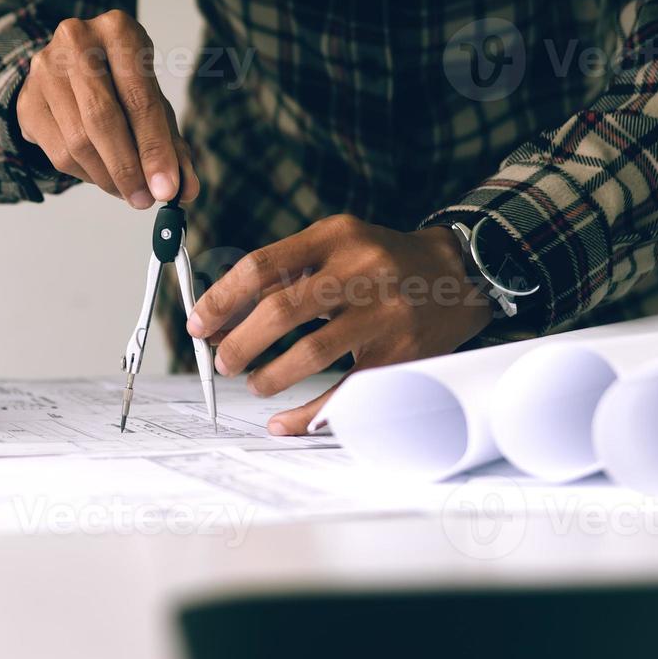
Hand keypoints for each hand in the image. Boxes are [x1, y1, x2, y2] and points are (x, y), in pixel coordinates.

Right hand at [17, 10, 198, 207]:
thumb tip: (185, 189)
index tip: (167, 189)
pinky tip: (101, 175)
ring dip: (107, 178)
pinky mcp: (27, 100)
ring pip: (77, 142)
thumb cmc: (120, 83)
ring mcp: (44, 70)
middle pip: (102, 119)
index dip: (155, 149)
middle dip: (128, 169)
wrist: (72, 65)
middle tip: (145, 200)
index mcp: (118, 31)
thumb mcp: (152, 102)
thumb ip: (172, 145)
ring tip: (127, 191)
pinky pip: (58, 153)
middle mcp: (76, 41)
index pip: (139, 98)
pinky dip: (85, 175)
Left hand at [187, 216, 494, 434]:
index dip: (222, 299)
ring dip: (270, 376)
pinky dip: (308, 412)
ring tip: (255, 383)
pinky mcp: (401, 354)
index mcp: (335, 237)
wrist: (459, 273)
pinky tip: (284, 421)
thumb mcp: (334, 248)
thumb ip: (281, 275)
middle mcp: (362, 270)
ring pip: (311, 353)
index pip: (262, 266)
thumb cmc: (378, 263)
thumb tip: (217, 321)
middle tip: (223, 362)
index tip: (198, 323)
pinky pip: (345, 391)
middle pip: (282, 310)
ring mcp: (384, 314)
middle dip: (240, 343)